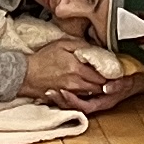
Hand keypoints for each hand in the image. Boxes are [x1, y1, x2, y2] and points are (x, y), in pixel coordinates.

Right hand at [19, 45, 143, 112]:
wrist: (25, 74)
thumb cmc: (42, 58)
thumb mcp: (62, 44)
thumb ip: (81, 45)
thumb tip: (96, 48)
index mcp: (77, 68)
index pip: (102, 74)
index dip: (112, 73)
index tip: (118, 70)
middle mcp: (76, 82)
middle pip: (100, 86)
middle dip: (108, 82)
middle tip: (117, 78)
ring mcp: (71, 92)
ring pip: (93, 93)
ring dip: (99, 89)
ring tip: (107, 83)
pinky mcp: (65, 98)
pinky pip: (82, 99)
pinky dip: (89, 95)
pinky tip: (90, 89)